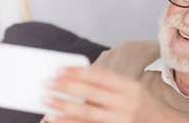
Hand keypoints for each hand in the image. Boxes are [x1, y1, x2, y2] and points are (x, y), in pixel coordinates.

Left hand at [43, 67, 162, 122]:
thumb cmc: (141, 106)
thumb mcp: (130, 91)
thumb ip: (107, 86)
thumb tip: (74, 81)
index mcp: (130, 87)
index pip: (101, 76)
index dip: (78, 72)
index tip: (59, 70)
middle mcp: (127, 103)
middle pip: (92, 93)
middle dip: (67, 87)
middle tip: (48, 84)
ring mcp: (121, 120)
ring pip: (88, 113)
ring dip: (64, 107)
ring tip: (47, 102)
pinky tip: (57, 120)